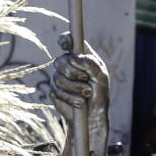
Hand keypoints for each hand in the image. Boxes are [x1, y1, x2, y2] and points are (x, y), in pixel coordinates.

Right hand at [51, 34, 110, 155]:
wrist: (93, 114)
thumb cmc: (100, 92)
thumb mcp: (101, 77)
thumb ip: (92, 64)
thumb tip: (77, 57)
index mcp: (80, 56)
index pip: (68, 41)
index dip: (65, 40)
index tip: (66, 46)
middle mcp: (67, 64)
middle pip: (60, 60)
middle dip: (72, 71)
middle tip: (85, 79)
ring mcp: (59, 77)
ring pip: (58, 78)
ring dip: (74, 88)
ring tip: (86, 94)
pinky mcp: (54, 91)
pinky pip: (56, 91)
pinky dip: (70, 98)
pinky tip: (79, 102)